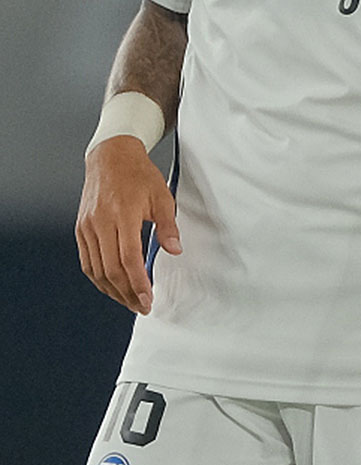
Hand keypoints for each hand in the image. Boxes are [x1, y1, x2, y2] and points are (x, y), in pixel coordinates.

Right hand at [74, 136, 179, 313]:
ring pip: (95, 269)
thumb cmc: (140, 176)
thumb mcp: (162, 197)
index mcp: (122, 216)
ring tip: (130, 302)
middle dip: (127, 293)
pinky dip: (99, 278)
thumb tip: (175, 251)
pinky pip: (87, 261)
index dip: (138, 283)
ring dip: (112, 290)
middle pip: (110, 269)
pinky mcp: (80, 229)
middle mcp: (100, 224)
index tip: (148, 299)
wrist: (111, 158)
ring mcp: (87, 227)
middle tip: (142, 307)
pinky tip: (112, 286)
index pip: (128, 259)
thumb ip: (168, 226)